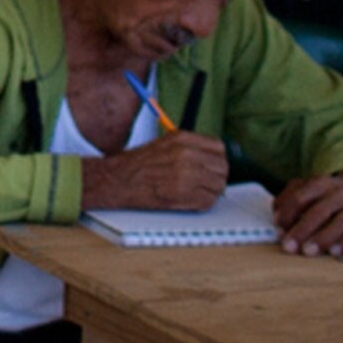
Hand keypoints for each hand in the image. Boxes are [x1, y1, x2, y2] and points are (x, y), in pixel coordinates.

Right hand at [81, 131, 229, 210]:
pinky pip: (207, 201)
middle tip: (206, 182)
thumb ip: (190, 147)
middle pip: (222, 167)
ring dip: (210, 191)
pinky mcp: (182, 194)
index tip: (212, 166)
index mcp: (183, 138)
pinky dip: (202, 203)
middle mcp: (187, 154)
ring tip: (196, 192)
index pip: (219, 148)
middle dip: (216, 176)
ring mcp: (186, 174)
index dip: (217, 159)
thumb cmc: (139, 164)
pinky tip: (190, 200)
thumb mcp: (166, 143)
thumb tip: (212, 158)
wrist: (119, 179)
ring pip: (218, 186)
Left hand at [270, 173, 342, 256]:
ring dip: (322, 238)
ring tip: (308, 251)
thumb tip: (276, 215)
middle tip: (288, 246)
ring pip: (340, 223)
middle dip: (302, 230)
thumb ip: (290, 196)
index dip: (287, 213)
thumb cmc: (328, 192)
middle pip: (319, 211)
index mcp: (321, 183)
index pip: (300, 197)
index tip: (278, 228)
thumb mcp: (309, 186)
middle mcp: (339, 194)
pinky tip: (333, 252)